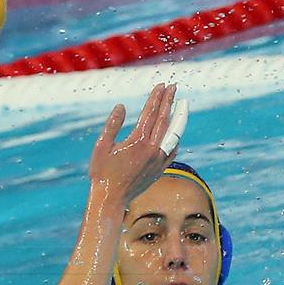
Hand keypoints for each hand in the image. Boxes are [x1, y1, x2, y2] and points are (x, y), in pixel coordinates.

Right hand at [89, 83, 178, 206]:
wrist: (111, 199)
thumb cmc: (102, 173)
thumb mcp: (101, 146)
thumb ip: (112, 125)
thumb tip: (121, 106)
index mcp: (138, 141)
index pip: (151, 113)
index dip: (157, 97)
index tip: (162, 85)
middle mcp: (152, 150)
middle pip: (164, 119)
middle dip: (170, 101)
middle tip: (174, 87)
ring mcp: (158, 160)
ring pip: (173, 134)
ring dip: (177, 117)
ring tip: (182, 104)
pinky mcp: (160, 170)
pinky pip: (173, 150)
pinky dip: (176, 138)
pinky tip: (176, 131)